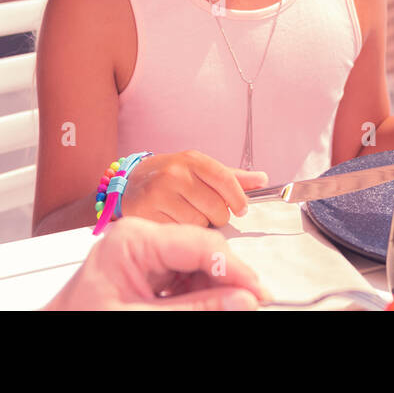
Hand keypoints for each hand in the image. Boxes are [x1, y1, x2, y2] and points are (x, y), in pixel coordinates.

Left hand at [46, 218, 267, 309]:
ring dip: (216, 291)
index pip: (199, 243)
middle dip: (227, 281)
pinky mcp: (149, 271)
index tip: (258, 293)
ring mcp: (146, 253)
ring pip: (199, 267)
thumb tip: (241, 300)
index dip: (235, 269)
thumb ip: (195, 310)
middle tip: (251, 305)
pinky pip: (186, 279)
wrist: (58, 327)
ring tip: (228, 307)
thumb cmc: (81, 319)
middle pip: (202, 252)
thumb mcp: (142, 317)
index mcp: (133, 239)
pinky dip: (200, 297)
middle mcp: (141, 238)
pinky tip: (208, 306)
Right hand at [121, 150, 268, 226]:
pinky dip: (181, 231)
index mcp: (192, 160)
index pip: (225, 179)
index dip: (238, 198)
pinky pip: (179, 232)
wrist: (131, 182)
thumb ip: (231, 176)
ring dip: (199, 224)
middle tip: (205, 211)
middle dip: (217, 215)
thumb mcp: (200, 170)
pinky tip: (173, 220)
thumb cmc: (171, 176)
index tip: (241, 209)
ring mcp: (159, 194)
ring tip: (186, 213)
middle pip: (215, 207)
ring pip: (199, 223)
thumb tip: (263, 179)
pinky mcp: (147, 214)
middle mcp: (175, 174)